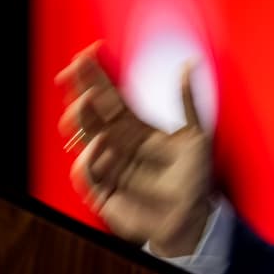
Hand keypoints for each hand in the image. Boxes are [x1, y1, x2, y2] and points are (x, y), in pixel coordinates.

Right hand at [56, 42, 213, 255]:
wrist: (193, 219)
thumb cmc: (195, 179)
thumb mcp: (197, 135)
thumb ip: (189, 102)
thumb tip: (189, 64)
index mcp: (135, 127)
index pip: (110, 96)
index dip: (96, 75)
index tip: (86, 54)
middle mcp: (117, 142)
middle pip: (91, 112)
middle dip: (80, 89)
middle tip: (76, 71)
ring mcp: (108, 165)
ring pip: (84, 137)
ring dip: (80, 117)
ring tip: (85, 101)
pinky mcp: (103, 191)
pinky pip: (88, 173)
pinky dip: (89, 159)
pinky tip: (99, 144)